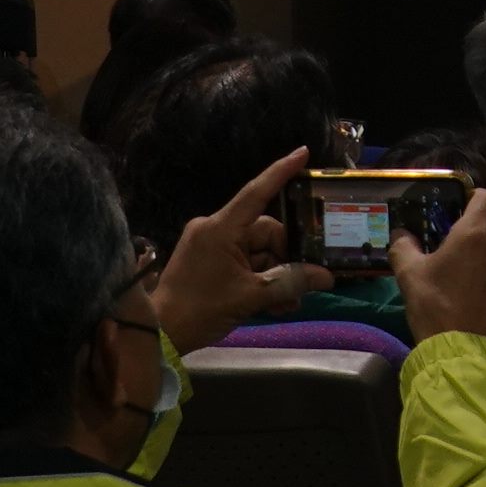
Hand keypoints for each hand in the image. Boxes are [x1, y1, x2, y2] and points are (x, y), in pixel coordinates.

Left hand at [149, 148, 326, 351]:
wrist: (160, 334)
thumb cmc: (201, 309)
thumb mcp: (250, 297)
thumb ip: (290, 283)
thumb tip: (325, 277)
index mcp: (220, 228)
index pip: (256, 192)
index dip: (281, 171)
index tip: (303, 152)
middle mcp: (215, 229)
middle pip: (265, 233)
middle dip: (286, 259)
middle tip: (302, 287)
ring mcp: (211, 245)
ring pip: (258, 252)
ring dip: (276, 276)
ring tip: (288, 304)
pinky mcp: (210, 261)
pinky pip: (245, 262)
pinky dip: (261, 280)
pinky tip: (275, 304)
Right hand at [397, 185, 485, 346]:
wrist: (461, 353)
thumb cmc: (433, 307)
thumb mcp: (409, 275)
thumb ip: (403, 246)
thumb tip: (401, 234)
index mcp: (475, 235)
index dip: (478, 200)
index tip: (464, 212)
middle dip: (484, 232)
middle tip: (463, 251)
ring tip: (473, 287)